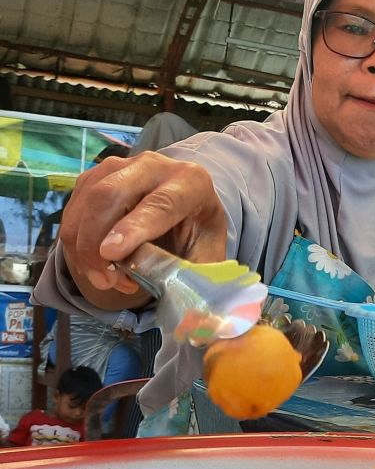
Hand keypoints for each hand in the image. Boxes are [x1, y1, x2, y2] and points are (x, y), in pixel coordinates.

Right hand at [59, 152, 226, 309]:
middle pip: (110, 195)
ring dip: (85, 248)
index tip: (112, 254)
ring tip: (107, 279)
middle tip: (105, 280)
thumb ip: (194, 274)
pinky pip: (73, 210)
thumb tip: (181, 302)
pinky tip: (98, 266)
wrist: (184, 210)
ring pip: (85, 203)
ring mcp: (119, 167)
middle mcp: (154, 166)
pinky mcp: (94, 178)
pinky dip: (77, 243)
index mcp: (191, 181)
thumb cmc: (197, 235)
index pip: (161, 203)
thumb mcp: (207, 254)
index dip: (135, 228)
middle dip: (97, 243)